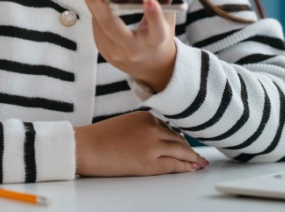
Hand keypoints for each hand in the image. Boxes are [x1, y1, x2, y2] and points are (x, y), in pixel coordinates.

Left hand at [73, 0, 186, 91]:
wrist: (149, 68)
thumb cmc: (160, 37)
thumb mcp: (171, 15)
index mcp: (155, 41)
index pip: (156, 29)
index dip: (153, 14)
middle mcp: (132, 49)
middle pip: (111, 24)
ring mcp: (114, 50)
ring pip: (97, 20)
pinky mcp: (102, 47)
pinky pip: (95, 21)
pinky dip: (91, 2)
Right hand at [75, 111, 208, 175]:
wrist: (84, 147)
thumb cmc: (99, 139)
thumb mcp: (125, 124)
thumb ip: (142, 128)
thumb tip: (156, 141)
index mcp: (146, 116)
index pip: (168, 129)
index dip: (178, 139)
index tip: (185, 144)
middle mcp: (152, 127)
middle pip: (177, 139)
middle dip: (189, 149)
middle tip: (198, 156)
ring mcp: (152, 144)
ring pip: (180, 151)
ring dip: (191, 158)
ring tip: (199, 164)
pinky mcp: (150, 161)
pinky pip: (173, 164)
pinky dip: (185, 166)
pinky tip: (192, 168)